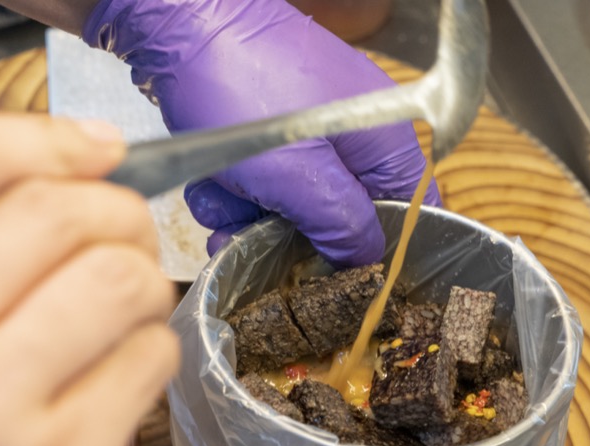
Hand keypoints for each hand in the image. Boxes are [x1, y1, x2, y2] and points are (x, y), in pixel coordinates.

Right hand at [0, 114, 178, 445]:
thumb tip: (68, 165)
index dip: (51, 136)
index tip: (98, 146)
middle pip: (62, 215)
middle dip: (118, 210)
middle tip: (125, 231)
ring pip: (122, 283)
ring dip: (145, 278)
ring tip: (129, 298)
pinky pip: (149, 362)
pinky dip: (154, 346)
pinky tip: (127, 362)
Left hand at [83, 0, 439, 267]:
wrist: (182, 20)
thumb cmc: (246, 87)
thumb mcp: (299, 175)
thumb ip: (339, 223)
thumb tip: (364, 261)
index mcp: (387, 143)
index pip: (407, 217)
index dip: (372, 253)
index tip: (328, 275)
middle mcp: (361, 137)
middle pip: (343, 216)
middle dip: (290, 237)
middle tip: (248, 243)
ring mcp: (318, 129)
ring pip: (297, 203)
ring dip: (252, 216)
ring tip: (219, 204)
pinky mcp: (280, 125)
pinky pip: (270, 178)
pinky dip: (238, 189)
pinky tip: (211, 185)